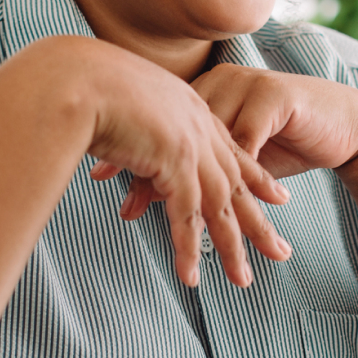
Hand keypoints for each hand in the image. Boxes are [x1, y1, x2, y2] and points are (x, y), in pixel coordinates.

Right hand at [81, 45, 292, 287]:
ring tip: (242, 280)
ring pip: (220, 206)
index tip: (277, 196)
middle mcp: (198, 126)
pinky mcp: (174, 163)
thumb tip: (124, 138)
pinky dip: (189, 249)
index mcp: (190, 108)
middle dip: (258, 220)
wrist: (78, 77)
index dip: (255, 176)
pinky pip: (186, 216)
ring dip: (232, 246)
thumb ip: (134, 122)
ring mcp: (189, 145)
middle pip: (236, 182)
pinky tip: (191, 276)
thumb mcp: (121, 100)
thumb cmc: (84, 84)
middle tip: (279, 251)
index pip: (230, 149)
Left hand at [105, 64, 357, 231]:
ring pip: (208, 140)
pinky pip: (246, 141)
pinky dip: (230, 174)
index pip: (160, 122)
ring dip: (188, 180)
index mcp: (205, 91)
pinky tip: (216, 198)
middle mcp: (222, 84)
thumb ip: (195, 164)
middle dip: (149, 170)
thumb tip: (146, 189)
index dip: (132, 150)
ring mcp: (248, 87)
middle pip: (177, 130)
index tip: (101, 175)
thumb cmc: (286, 139)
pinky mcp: (275, 99)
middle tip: (123, 203)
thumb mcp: (234, 153)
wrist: (343, 123)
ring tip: (164, 212)